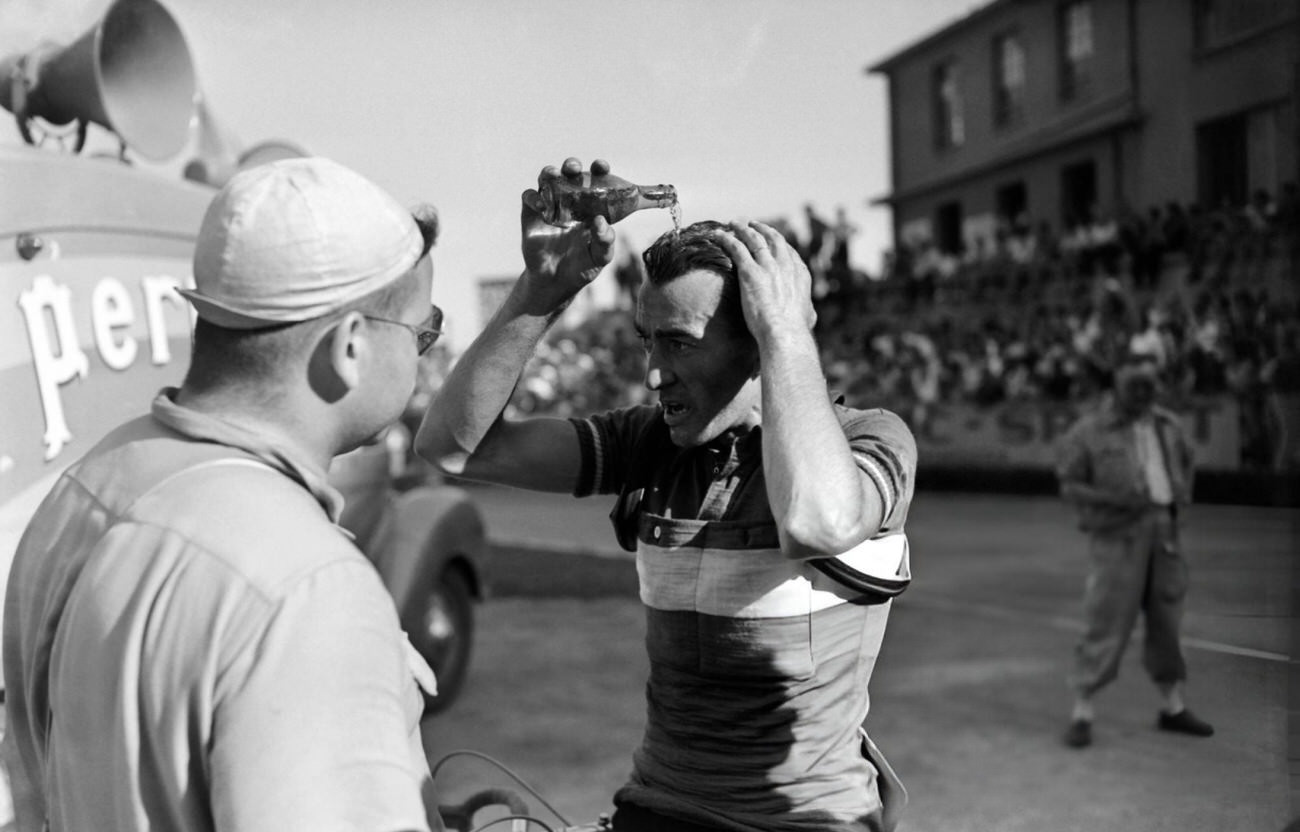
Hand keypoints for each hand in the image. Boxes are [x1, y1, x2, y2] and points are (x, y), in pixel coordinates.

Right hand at [518, 157, 615, 313]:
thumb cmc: (583, 266)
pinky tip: (542, 206)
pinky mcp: (531, 214)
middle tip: (574, 168)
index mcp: (591, 205)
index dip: (599, 170)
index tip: (601, 166)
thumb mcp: (600, 257)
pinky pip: (529, 197)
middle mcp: (570, 200)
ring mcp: (550, 205)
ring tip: (555, 175)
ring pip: (547, 178)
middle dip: (571, 165)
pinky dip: (534, 197)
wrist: (556, 282)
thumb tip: (601, 221)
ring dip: (550, 172)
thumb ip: (605, 241)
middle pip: (570, 173)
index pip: (596, 180)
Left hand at [713, 221, 815, 340]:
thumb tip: (810, 316)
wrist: (785, 332)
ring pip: (753, 239)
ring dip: (742, 229)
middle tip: (752, 224)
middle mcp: (785, 265)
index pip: (788, 251)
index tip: (770, 239)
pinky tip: (717, 235)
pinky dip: (726, 239)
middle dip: (762, 229)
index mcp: (800, 274)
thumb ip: (807, 312)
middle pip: (772, 239)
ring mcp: (768, 266)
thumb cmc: (795, 330)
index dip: (778, 243)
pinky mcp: (750, 272)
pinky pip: (736, 248)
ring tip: (733, 223)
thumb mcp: (808, 317)